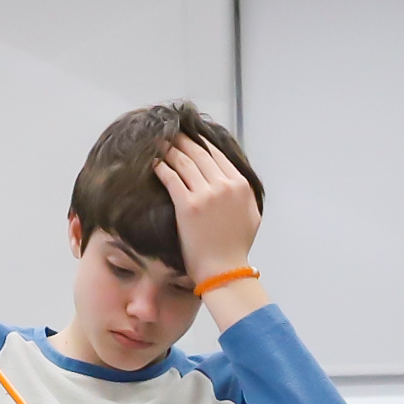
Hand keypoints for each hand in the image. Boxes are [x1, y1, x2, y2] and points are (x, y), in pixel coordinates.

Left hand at [154, 137, 261, 291]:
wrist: (224, 271)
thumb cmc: (235, 247)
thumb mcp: (251, 215)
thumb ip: (243, 193)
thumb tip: (234, 179)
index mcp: (241, 185)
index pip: (217, 154)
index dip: (200, 142)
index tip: (189, 137)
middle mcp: (225, 185)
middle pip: (199, 153)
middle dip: (182, 140)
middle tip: (169, 132)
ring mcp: (207, 194)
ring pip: (184, 162)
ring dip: (169, 149)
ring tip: (158, 142)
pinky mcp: (188, 206)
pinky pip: (171, 178)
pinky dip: (161, 167)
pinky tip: (152, 162)